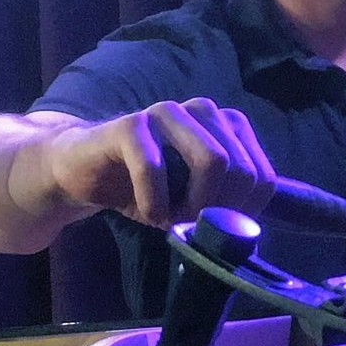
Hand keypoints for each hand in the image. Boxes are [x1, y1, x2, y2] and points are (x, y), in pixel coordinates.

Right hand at [45, 98, 277, 225]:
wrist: (83, 171)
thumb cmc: (146, 188)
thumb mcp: (194, 202)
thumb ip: (226, 208)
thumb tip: (247, 234)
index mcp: (227, 126)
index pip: (263, 176)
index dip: (243, 214)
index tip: (215, 230)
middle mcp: (204, 111)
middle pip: (241, 170)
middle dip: (219, 211)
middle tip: (190, 227)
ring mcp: (168, 112)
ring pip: (211, 160)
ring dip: (194, 205)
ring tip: (171, 220)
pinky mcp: (130, 124)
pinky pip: (155, 168)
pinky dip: (154, 203)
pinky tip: (147, 214)